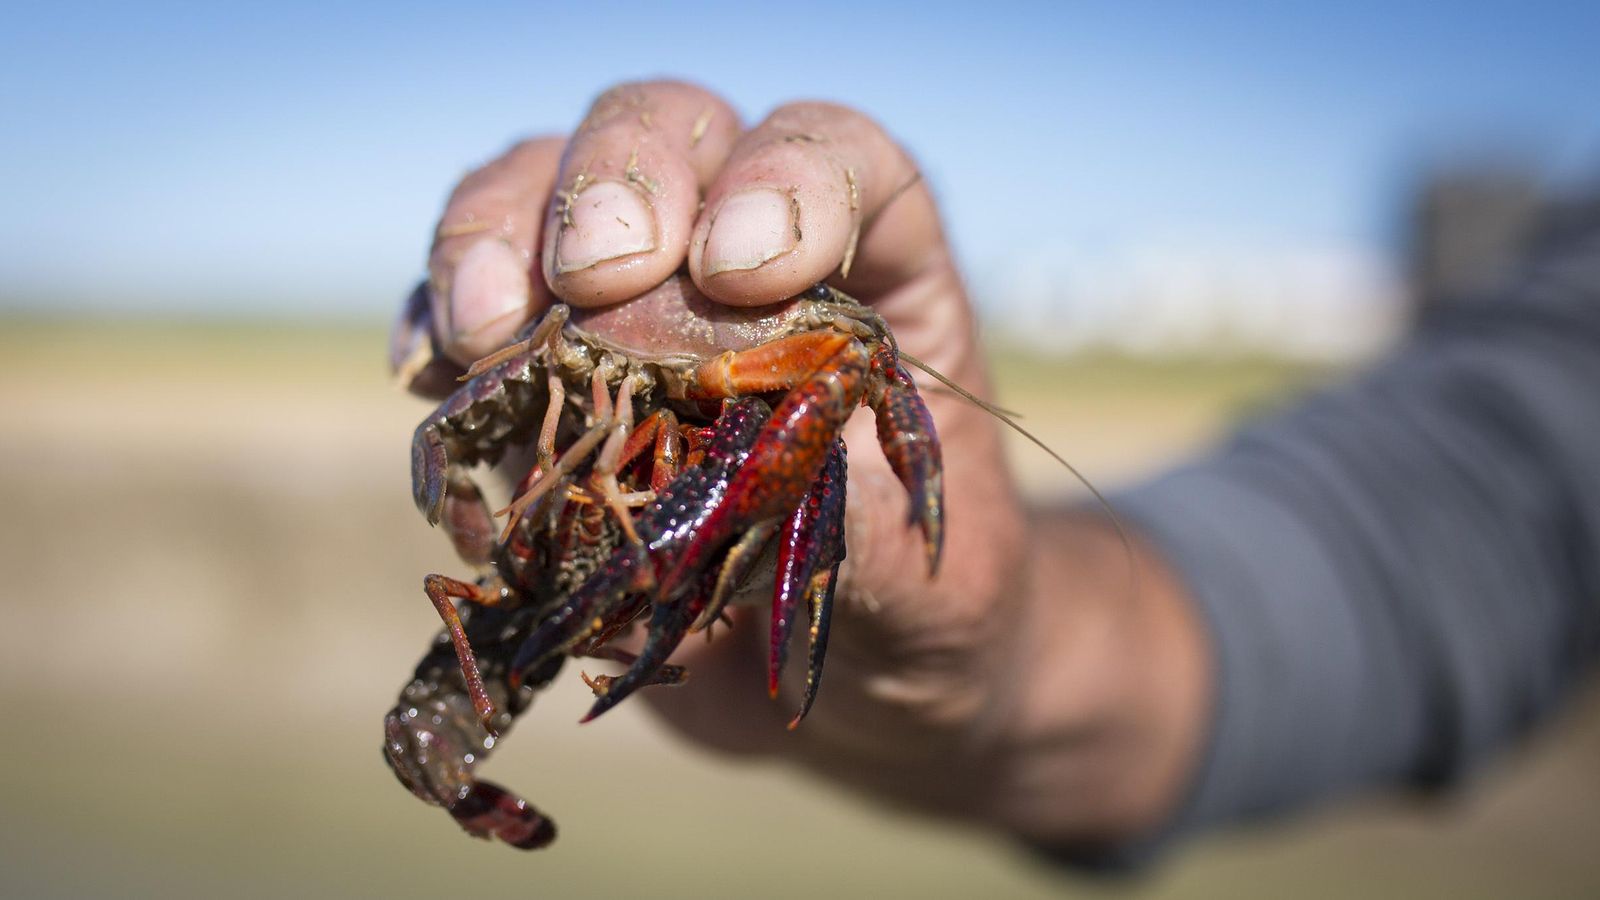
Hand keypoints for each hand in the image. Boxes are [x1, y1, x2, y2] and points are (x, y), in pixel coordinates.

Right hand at [389, 80, 1210, 851]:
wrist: (855, 684)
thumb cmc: (912, 611)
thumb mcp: (914, 583)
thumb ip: (849, 517)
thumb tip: (740, 452)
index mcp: (877, 276)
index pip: (841, 155)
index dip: (789, 178)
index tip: (743, 270)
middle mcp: (746, 253)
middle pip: (672, 130)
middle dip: (619, 184)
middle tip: (592, 279)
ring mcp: (632, 302)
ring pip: (545, 183)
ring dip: (497, 236)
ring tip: (481, 337)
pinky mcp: (549, 371)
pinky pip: (471, 301)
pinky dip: (437, 327)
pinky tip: (429, 383)